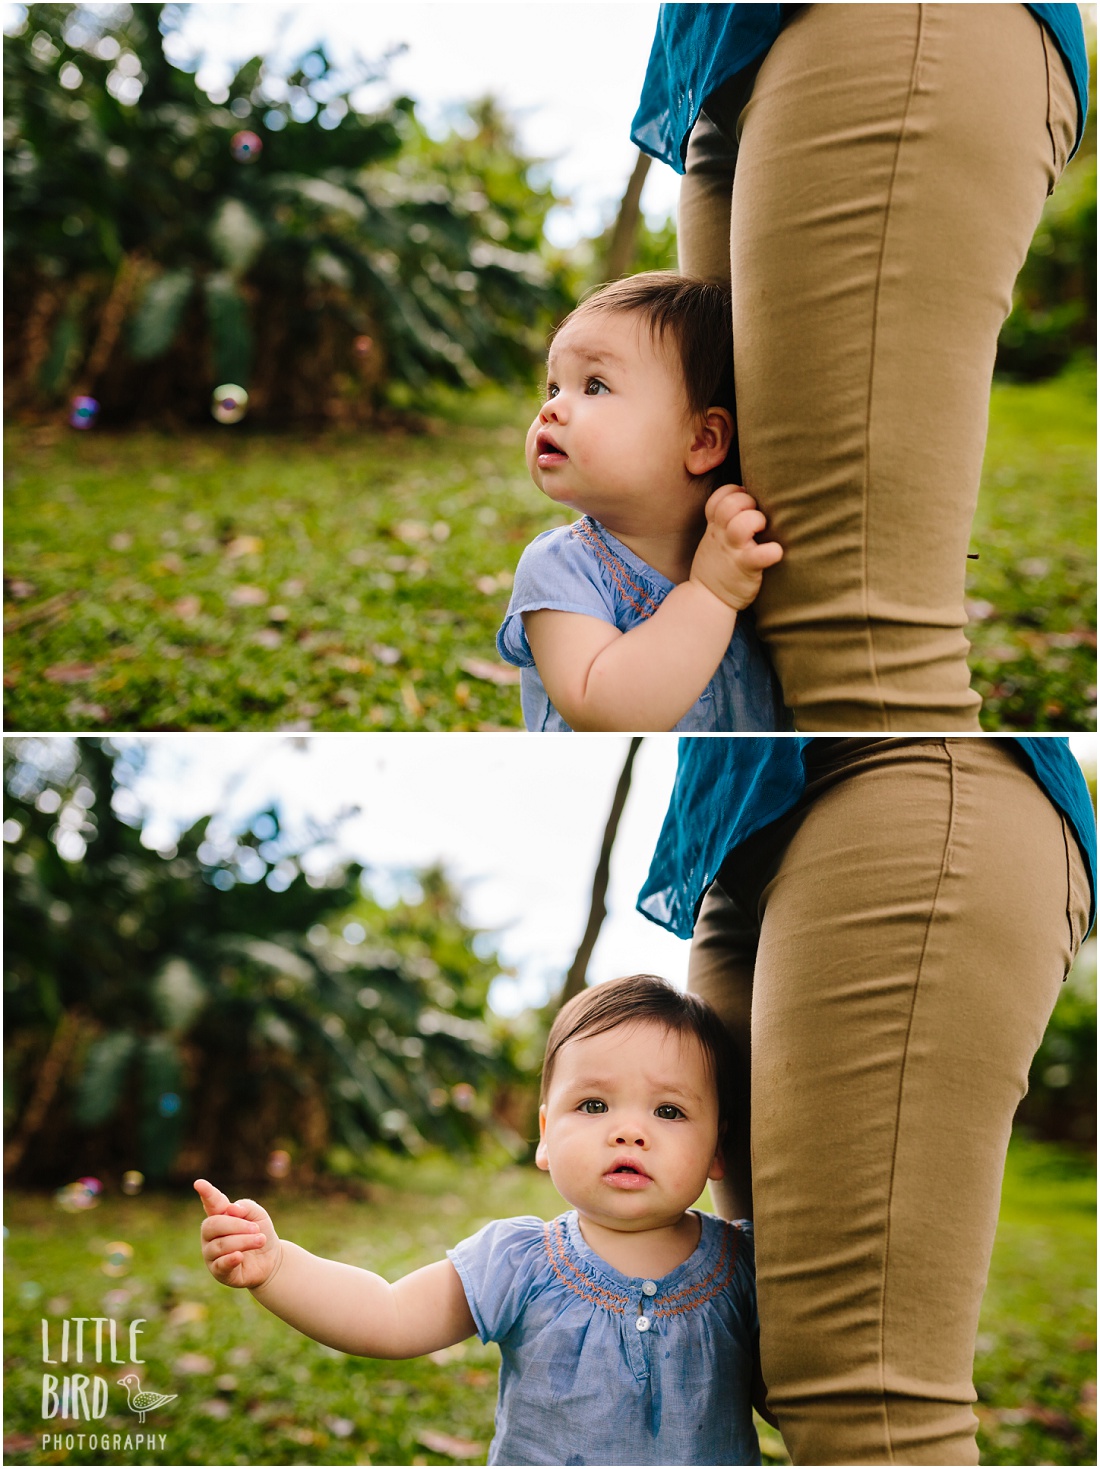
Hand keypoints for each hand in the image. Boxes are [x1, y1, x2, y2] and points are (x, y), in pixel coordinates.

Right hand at [195, 1178, 280, 1289]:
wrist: (271, 1259)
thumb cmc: (260, 1232)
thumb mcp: (258, 1215)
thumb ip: (245, 1208)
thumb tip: (230, 1209)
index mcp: (219, 1216)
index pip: (211, 1203)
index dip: (206, 1193)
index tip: (199, 1183)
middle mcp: (211, 1235)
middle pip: (213, 1225)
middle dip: (237, 1225)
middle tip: (256, 1229)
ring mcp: (212, 1254)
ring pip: (220, 1245)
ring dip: (244, 1241)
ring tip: (260, 1240)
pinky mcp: (218, 1271)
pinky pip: (220, 1265)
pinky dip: (230, 1259)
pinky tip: (240, 1256)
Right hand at [689, 485, 782, 610]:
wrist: (707, 601)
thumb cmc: (717, 567)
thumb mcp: (713, 540)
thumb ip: (724, 521)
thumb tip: (748, 499)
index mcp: (715, 527)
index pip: (719, 497)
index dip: (733, 493)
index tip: (745, 502)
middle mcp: (722, 536)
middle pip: (730, 504)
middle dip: (748, 503)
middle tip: (756, 518)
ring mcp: (733, 551)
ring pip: (743, 523)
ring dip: (757, 521)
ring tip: (762, 532)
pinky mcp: (745, 568)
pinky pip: (760, 555)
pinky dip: (772, 551)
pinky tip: (775, 552)